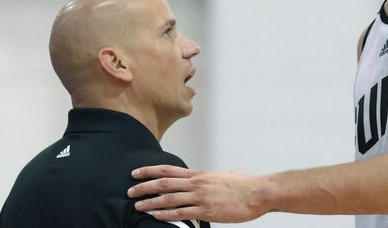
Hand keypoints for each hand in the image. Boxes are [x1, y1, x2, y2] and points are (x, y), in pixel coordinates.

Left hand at [127, 165, 268, 222]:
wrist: (257, 193)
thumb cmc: (245, 185)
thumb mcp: (228, 175)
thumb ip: (218, 176)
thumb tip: (222, 175)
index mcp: (200, 174)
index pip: (169, 170)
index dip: (150, 171)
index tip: (136, 172)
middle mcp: (196, 184)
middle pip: (164, 184)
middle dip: (144, 187)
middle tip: (130, 191)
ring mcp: (200, 197)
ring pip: (168, 199)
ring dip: (150, 202)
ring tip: (137, 206)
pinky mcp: (205, 211)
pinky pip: (181, 213)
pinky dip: (166, 214)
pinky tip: (155, 216)